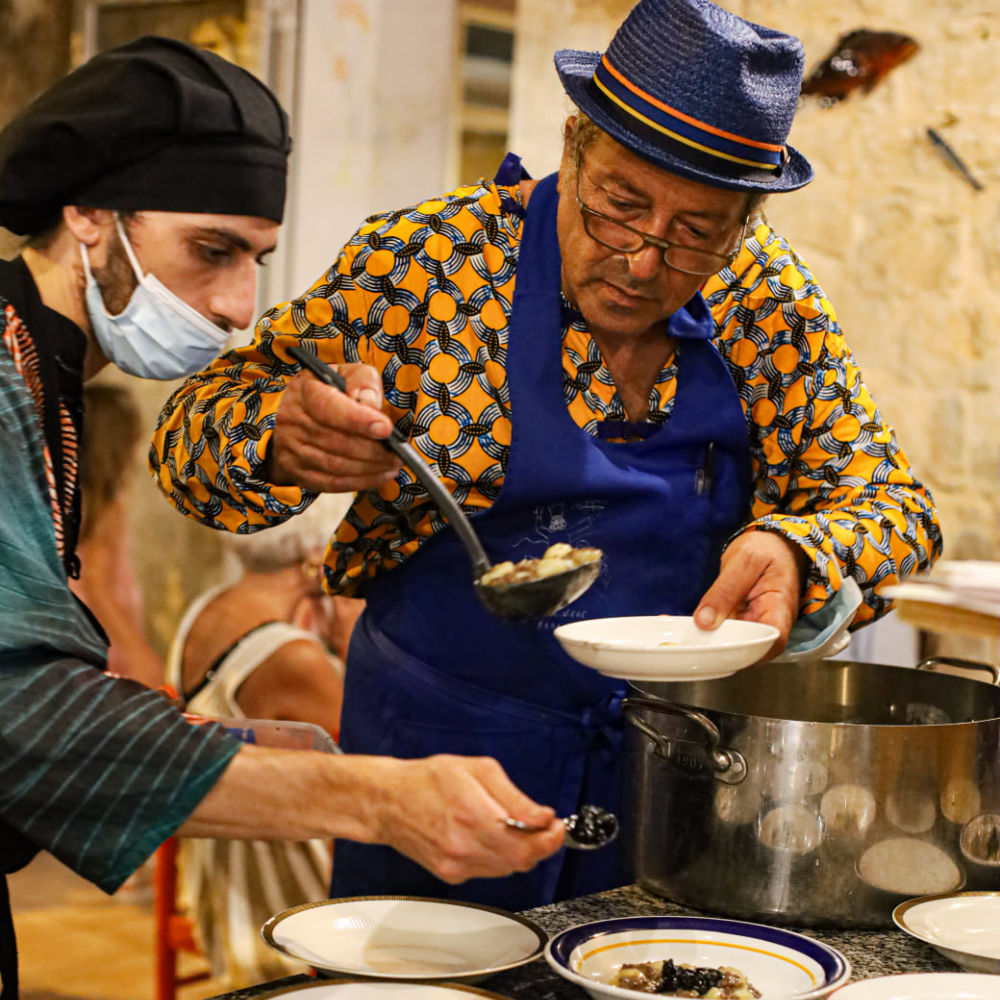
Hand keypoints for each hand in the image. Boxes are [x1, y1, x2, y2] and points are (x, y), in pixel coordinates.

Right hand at [267, 364, 401, 491]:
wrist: (299, 414)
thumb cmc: (332, 392)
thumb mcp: (348, 374)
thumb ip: (363, 383)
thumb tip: (372, 406)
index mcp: (305, 390)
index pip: (328, 407)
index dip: (358, 420)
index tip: (386, 429)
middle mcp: (292, 419)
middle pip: (336, 441)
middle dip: (373, 450)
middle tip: (397, 454)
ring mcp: (292, 448)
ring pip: (335, 466)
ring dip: (370, 469)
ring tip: (392, 465)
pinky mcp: (298, 471)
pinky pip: (331, 483)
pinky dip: (360, 482)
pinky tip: (379, 476)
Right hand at [370, 754, 564, 883]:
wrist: (388, 801)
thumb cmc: (430, 778)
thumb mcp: (477, 769)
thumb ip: (513, 796)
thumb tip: (541, 817)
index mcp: (472, 814)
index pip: (525, 843)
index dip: (550, 839)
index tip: (558, 826)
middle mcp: (464, 845)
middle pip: (520, 860)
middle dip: (540, 844)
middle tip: (546, 826)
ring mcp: (456, 864)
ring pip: (507, 869)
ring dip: (521, 851)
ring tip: (517, 827)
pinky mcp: (450, 874)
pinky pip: (489, 870)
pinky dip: (500, 857)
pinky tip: (492, 836)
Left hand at [693, 530, 809, 658]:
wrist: (771, 545)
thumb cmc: (766, 549)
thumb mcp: (746, 560)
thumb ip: (726, 590)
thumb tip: (705, 622)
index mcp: (781, 607)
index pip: (773, 641)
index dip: (750, 653)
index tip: (721, 652)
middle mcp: (770, 623)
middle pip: (750, 648)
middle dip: (720, 652)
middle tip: (692, 646)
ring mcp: (754, 624)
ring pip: (733, 643)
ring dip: (710, 643)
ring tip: (683, 639)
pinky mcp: (740, 621)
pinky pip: (724, 632)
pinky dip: (706, 632)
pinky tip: (684, 628)